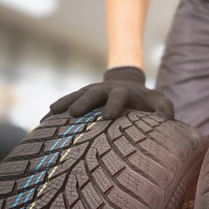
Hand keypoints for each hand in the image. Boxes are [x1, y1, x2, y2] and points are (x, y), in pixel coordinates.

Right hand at [48, 66, 173, 119]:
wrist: (129, 85)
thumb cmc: (146, 101)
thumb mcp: (159, 102)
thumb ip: (165, 109)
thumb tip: (166, 120)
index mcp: (123, 92)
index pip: (118, 97)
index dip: (113, 105)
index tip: (107, 117)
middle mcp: (104, 90)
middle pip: (92, 94)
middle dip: (83, 102)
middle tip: (74, 113)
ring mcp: (90, 92)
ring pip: (75, 96)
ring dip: (64, 103)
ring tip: (50, 114)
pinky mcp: (80, 97)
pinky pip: (65, 103)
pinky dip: (55, 110)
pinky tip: (42, 123)